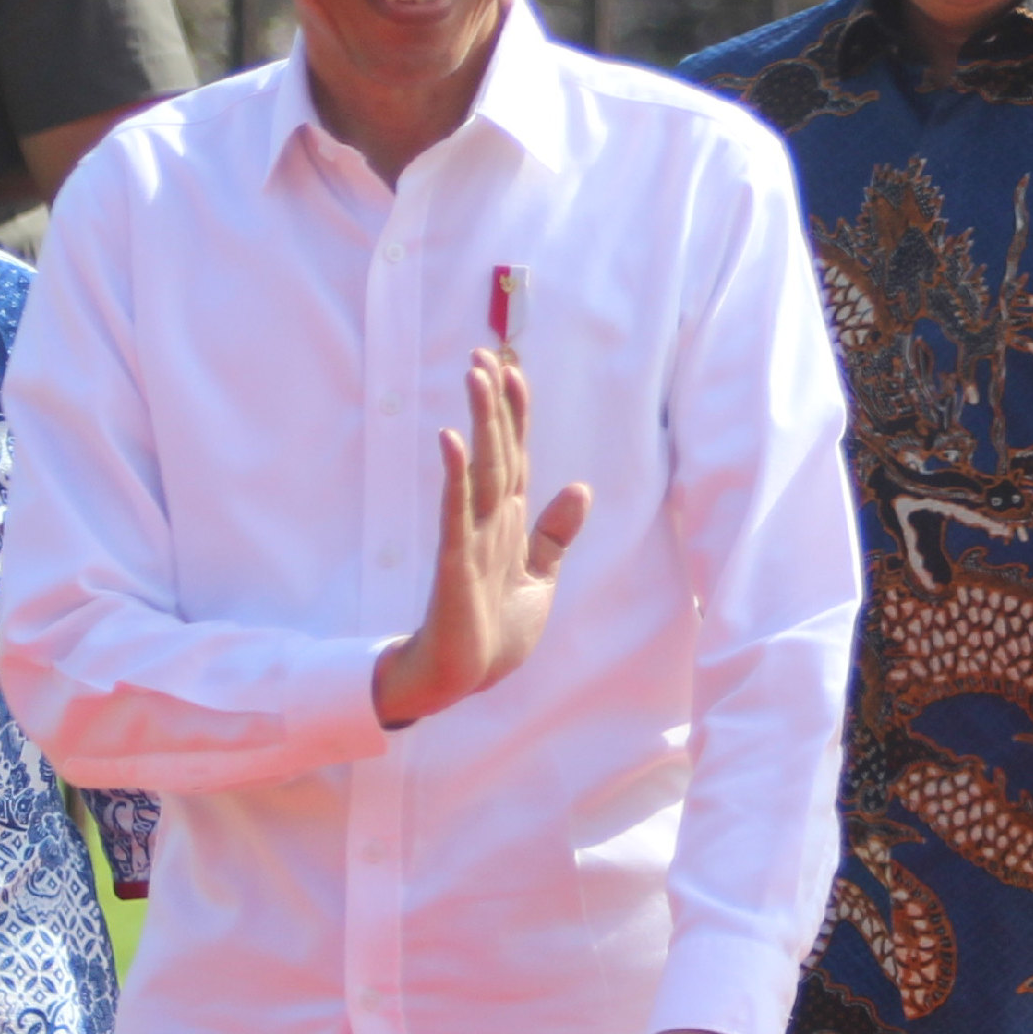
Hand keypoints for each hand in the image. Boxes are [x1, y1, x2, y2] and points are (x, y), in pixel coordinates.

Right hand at [372, 351, 591, 729]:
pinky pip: (456, 512)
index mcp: (511, 523)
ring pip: (480, 469)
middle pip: (497, 450)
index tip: (513, 369)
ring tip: (474, 376)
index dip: (516, 414)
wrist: (463, 679)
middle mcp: (490, 521)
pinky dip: (456, 476)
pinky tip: (453, 441)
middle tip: (483, 353)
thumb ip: (555, 535)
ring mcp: (470, 537)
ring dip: (480, 422)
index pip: (516, 456)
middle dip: (493, 403)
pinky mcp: (455, 562)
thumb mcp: (540, 579)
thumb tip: (580, 487)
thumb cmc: (496, 631)